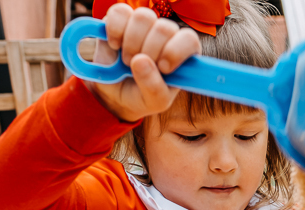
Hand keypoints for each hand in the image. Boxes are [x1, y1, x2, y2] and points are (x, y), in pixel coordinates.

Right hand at [87, 5, 201, 121]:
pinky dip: (115, 31)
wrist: (115, 93)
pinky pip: (120, 12)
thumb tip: (140, 61)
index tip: (163, 68)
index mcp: (182, 54)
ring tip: (127, 61)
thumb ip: (153, 87)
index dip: (175, 52)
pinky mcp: (121, 17)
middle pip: (164, 29)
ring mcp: (145, 24)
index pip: (189, 40)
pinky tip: (114, 45)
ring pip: (143, 17)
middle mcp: (167, 35)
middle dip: (149, 53)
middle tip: (138, 69)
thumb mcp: (154, 102)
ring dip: (132, 43)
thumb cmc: (142, 96)